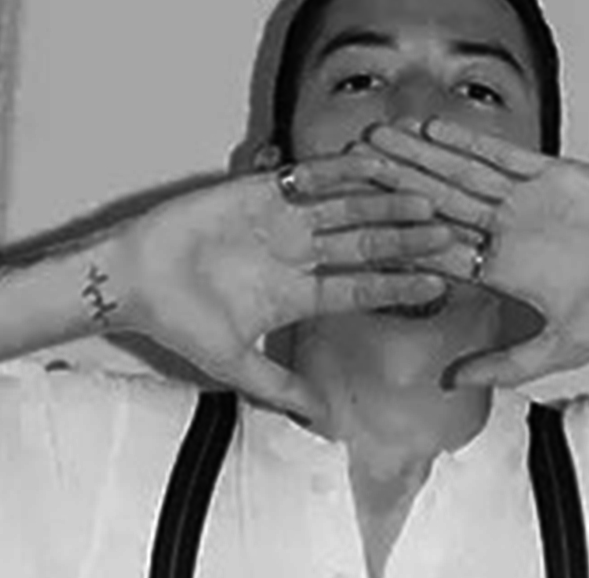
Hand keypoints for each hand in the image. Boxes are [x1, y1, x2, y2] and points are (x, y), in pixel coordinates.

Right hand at [120, 152, 461, 417]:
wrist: (136, 278)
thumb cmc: (180, 321)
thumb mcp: (234, 362)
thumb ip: (280, 388)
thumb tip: (324, 424)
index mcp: (298, 293)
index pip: (362, 287)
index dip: (402, 284)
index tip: (442, 282)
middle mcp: (299, 254)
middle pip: (365, 244)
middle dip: (408, 240)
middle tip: (452, 234)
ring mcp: (283, 221)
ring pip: (347, 208)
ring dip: (386, 203)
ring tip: (425, 198)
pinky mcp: (261, 191)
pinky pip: (309, 177)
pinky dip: (341, 169)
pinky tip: (376, 164)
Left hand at [367, 120, 588, 387]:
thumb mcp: (558, 349)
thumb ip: (504, 365)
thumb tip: (450, 384)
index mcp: (493, 270)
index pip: (430, 249)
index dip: (392, 234)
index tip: (353, 222)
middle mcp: (498, 232)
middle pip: (432, 202)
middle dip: (391, 182)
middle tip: (347, 163)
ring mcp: (520, 202)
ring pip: (458, 173)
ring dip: (418, 155)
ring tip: (377, 136)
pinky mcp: (551, 175)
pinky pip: (502, 156)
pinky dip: (469, 143)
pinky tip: (432, 128)